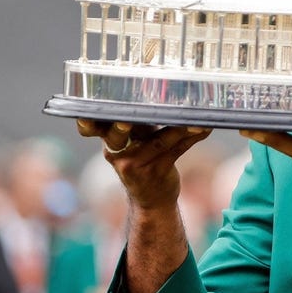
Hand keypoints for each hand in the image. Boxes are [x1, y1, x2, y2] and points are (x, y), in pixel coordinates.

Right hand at [75, 120, 211, 210]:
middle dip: (123, 125)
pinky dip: (192, 136)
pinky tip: (205, 128)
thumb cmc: (144, 162)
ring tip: (195, 117)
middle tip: (126, 119)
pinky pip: (176, 149)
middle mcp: (119, 152)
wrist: (151, 200)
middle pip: (121, 133)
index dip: (88, 123)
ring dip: (179, 127)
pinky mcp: (156, 171)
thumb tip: (162, 92)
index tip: (86, 115)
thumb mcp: (133, 142)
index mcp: (109, 140)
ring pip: (159, 140)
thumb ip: (138, 123)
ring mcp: (137, 163)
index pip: (95, 127)